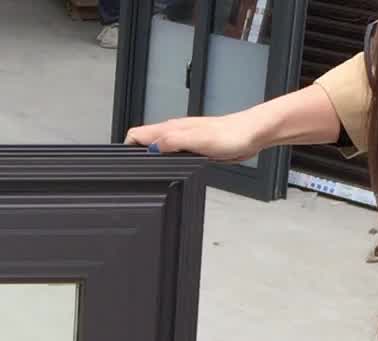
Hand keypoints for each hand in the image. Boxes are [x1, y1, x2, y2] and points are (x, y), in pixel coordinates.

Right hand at [126, 112, 268, 161]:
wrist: (252, 134)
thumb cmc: (232, 134)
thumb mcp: (198, 140)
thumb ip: (172, 142)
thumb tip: (152, 148)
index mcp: (171, 128)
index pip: (136, 134)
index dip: (126, 147)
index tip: (124, 163)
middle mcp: (175, 132)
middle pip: (144, 142)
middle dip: (135, 156)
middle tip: (133, 173)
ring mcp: (184, 140)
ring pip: (158, 148)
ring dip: (151, 159)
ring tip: (147, 174)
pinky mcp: (194, 148)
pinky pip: (174, 155)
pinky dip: (168, 162)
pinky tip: (171, 170)